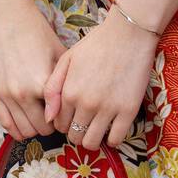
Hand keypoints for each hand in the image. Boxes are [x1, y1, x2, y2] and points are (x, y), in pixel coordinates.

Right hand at [0, 0, 65, 141]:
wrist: (6, 16)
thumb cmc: (36, 31)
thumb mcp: (59, 54)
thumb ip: (63, 83)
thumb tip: (69, 106)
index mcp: (42, 84)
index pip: (58, 119)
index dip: (65, 119)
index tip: (67, 114)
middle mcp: (23, 93)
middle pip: (40, 129)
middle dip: (50, 126)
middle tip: (54, 118)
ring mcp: (6, 94)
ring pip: (22, 130)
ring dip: (33, 128)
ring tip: (39, 119)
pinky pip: (4, 122)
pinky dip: (15, 128)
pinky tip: (23, 123)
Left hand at [44, 11, 159, 149]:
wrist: (128, 34)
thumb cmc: (95, 45)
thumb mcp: (66, 61)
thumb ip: (53, 88)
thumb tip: (48, 118)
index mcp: (69, 93)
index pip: (58, 124)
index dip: (62, 123)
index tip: (70, 117)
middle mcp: (86, 104)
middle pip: (74, 136)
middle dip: (75, 133)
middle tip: (82, 124)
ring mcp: (108, 108)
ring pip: (92, 142)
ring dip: (90, 140)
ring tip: (95, 129)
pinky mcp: (129, 110)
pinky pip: (116, 139)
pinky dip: (112, 140)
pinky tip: (111, 130)